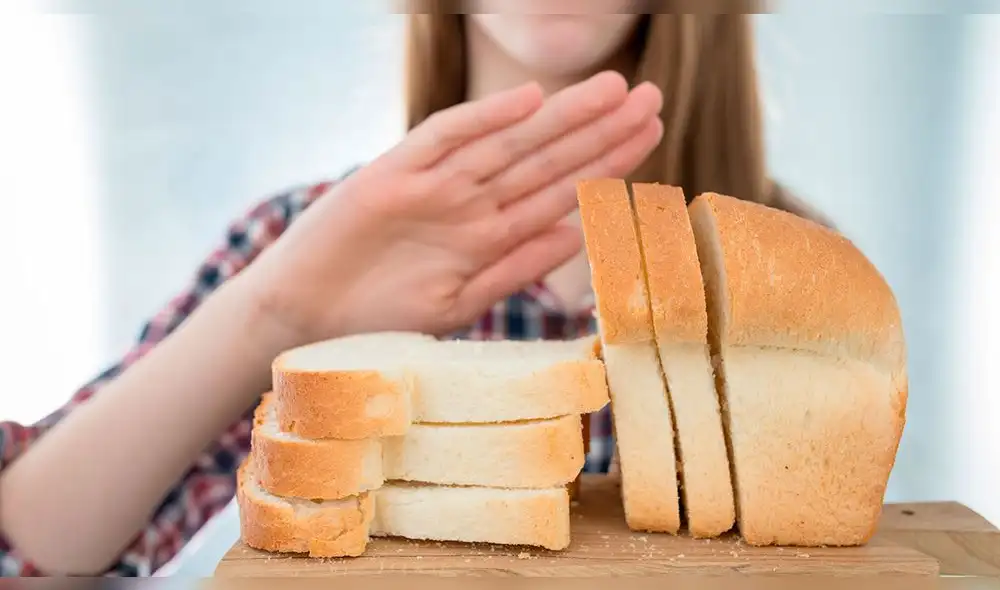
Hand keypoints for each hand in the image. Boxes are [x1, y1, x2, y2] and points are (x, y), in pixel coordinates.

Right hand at [245, 71, 663, 344]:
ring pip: (508, 143)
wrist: (304, 320)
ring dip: (560, 119)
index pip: (560, 190)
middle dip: (599, 130)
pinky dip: (481, 121)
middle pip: (545, 158)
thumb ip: (513, 269)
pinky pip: (442, 141)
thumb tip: (575, 235)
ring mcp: (433, 186)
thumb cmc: (378, 318)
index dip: (607, 163)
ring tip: (613, 92)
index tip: (652, 138)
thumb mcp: (458, 302)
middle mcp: (469, 202)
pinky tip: (527, 100)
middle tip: (653, 98)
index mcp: (489, 233)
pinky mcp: (390, 176)